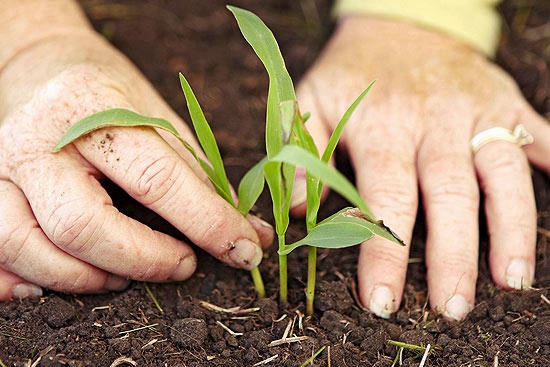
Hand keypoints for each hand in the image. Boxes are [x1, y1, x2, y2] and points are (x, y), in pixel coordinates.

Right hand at [0, 30, 271, 299]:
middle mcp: (39, 140)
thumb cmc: (106, 92)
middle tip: (184, 264)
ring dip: (85, 279)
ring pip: (26, 245)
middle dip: (144, 260)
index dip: (208, 224)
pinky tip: (56, 284)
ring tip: (124, 277)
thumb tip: (247, 232)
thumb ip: (198, 175)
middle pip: (84, 225)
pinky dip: (18, 281)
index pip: (158, 179)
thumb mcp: (157, 116)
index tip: (244, 249)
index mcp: (95, 111)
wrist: (37, 64)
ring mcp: (2, 166)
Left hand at [293, 16, 549, 319]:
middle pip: (450, 195)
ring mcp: (477, 111)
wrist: (398, 23)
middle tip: (450, 309)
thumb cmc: (351, 72)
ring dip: (512, 228)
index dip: (382, 251)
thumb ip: (304, 154)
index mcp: (382, 125)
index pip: (384, 197)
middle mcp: (434, 120)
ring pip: (503, 173)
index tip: (382, 301)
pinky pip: (541, 134)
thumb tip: (298, 212)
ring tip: (510, 280)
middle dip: (453, 256)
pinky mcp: (507, 102)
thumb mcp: (312, 100)